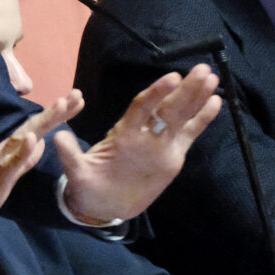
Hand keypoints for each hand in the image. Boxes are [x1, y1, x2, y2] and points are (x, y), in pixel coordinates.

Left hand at [55, 63, 220, 222]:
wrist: (101, 205)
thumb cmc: (88, 186)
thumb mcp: (76, 173)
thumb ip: (71, 156)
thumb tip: (58, 138)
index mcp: (124, 134)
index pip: (142, 108)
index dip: (156, 93)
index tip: (172, 77)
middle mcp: (144, 133)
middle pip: (167, 107)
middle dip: (185, 89)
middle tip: (203, 69)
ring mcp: (159, 143)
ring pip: (180, 116)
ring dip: (196, 97)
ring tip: (213, 77)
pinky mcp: (172, 156)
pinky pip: (189, 134)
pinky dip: (202, 119)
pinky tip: (216, 102)